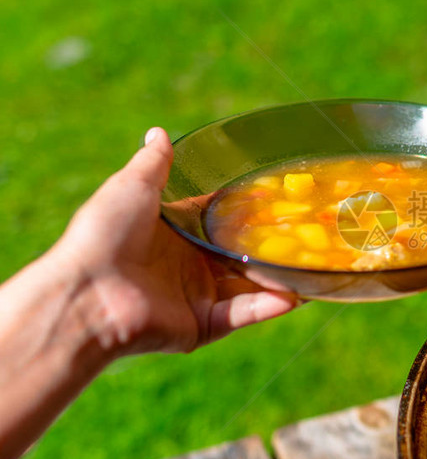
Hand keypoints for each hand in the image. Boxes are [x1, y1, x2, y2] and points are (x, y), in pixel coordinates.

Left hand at [51, 127, 299, 354]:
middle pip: (239, 255)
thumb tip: (159, 132)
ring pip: (248, 287)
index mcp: (175, 234)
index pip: (220, 219)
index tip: (278, 198)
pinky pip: (241, 314)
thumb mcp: (132, 188)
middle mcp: (189, 266)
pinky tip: (293, 296)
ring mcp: (197, 298)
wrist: (86, 292)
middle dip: (270, 247)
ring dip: (277, 279)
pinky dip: (266, 307)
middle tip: (308, 233)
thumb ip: (153, 164)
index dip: (247, 209)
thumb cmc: (103, 235)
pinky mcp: (201, 325)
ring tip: (309, 268)